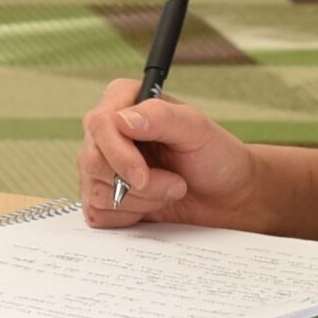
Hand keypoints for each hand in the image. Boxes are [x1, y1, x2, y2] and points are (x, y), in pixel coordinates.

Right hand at [77, 78, 267, 230]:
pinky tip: (152, 205)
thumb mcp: (197, 129)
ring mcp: (100, 165)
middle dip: (140, 185)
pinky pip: (97, 215)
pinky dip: (129, 217)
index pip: (99, 124)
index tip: (143, 176)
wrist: (224, 195)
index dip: (119, 155)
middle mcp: (106, 131)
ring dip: (141, 201)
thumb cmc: (214, 156)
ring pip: (96, 192)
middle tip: (175, 184)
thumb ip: (161, 117)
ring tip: (169, 190)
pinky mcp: (102, 196)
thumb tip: (123, 119)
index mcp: (123, 100)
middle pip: (93, 162)